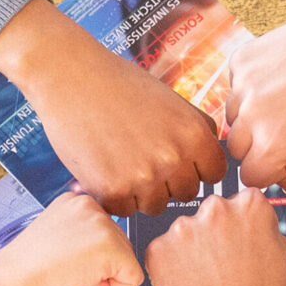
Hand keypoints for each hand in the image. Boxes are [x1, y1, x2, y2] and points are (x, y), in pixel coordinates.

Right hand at [0, 1, 223, 213]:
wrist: (71, 76)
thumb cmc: (120, 84)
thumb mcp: (172, 100)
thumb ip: (196, 130)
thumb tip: (211, 158)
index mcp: (195, 134)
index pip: (214, 174)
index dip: (195, 168)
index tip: (178, 161)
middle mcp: (175, 158)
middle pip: (185, 193)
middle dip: (168, 181)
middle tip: (142, 158)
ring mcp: (144, 177)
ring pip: (154, 205)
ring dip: (140, 192)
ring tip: (121, 160)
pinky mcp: (112, 190)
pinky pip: (123, 209)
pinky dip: (112, 195)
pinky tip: (103, 166)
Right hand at [0, 190, 142, 285]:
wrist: (7, 282)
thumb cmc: (24, 269)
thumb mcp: (58, 239)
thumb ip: (86, 240)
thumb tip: (113, 255)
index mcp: (78, 202)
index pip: (106, 237)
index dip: (88, 259)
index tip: (61, 259)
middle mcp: (92, 206)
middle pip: (121, 249)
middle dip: (99, 270)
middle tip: (64, 270)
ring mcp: (104, 225)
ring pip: (127, 265)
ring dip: (103, 280)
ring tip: (69, 275)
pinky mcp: (112, 248)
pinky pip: (132, 280)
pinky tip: (80, 281)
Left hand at [145, 186, 285, 285]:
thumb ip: (269, 229)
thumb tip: (259, 225)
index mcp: (250, 206)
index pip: (244, 201)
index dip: (242, 225)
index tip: (240, 240)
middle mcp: (215, 209)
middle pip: (212, 214)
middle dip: (215, 234)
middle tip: (222, 265)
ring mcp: (184, 228)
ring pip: (186, 233)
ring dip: (191, 250)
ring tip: (205, 280)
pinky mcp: (158, 250)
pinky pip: (163, 252)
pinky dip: (170, 266)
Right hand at [224, 0, 285, 194]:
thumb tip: (281, 187)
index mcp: (273, 140)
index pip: (251, 176)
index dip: (273, 169)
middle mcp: (250, 113)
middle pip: (238, 150)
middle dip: (259, 145)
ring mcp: (242, 83)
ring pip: (232, 118)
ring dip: (252, 117)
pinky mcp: (240, 59)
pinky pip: (234, 87)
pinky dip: (251, 89)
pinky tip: (279, 79)